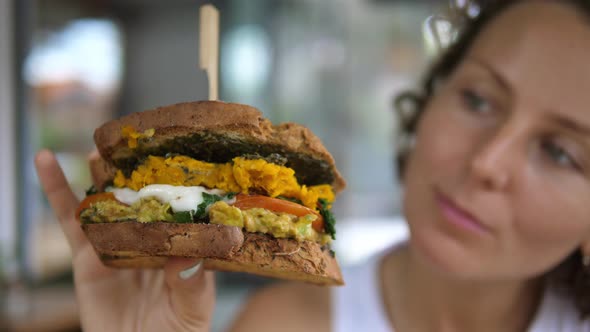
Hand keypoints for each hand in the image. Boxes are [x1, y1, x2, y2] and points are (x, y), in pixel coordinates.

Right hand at [34, 150, 215, 331]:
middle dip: (141, 167)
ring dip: (102, 171)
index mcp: (181, 244)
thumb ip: (191, 285)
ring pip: (108, 200)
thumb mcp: (193, 310)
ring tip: (101, 145)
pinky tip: (47, 161)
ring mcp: (117, 244)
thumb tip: (186, 256)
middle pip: (144, 194)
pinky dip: (56, 189)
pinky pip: (70, 221)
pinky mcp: (86, 257)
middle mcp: (151, 238)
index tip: (187, 146)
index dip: (184, 176)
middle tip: (139, 140)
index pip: (185, 204)